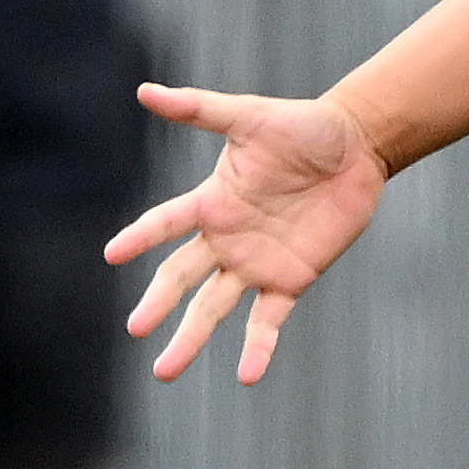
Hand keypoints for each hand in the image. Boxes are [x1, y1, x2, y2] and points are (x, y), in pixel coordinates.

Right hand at [109, 82, 387, 385]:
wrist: (356, 147)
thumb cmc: (301, 126)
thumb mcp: (248, 115)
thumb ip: (198, 109)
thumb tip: (144, 92)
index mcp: (212, 202)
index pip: (165, 224)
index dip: (140, 238)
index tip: (112, 255)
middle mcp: (226, 238)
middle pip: (181, 278)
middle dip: (158, 304)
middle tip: (134, 329)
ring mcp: (255, 262)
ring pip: (213, 308)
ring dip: (190, 338)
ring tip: (165, 371)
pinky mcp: (289, 280)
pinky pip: (267, 320)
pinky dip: (257, 348)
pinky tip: (246, 376)